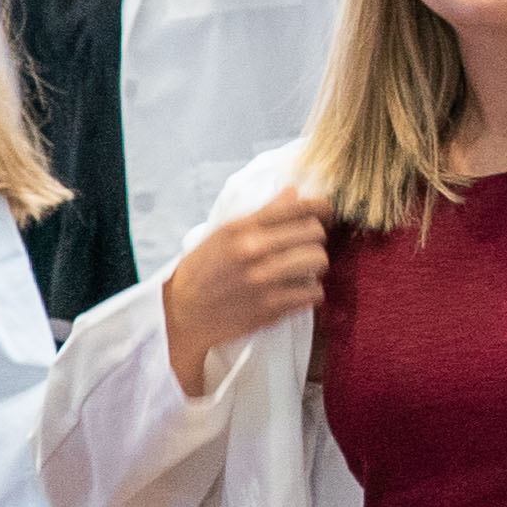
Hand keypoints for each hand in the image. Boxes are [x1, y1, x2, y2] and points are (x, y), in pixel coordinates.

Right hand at [161, 187, 330, 397]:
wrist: (181, 314)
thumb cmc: (201, 272)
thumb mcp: (221, 236)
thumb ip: (260, 215)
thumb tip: (293, 192)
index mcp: (238, 228)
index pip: (294, 207)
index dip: (319, 207)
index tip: (326, 212)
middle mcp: (252, 250)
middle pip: (315, 233)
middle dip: (316, 238)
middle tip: (306, 246)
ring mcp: (263, 280)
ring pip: (318, 261)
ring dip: (315, 266)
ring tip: (301, 270)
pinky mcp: (271, 307)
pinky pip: (313, 293)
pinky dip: (310, 293)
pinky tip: (297, 292)